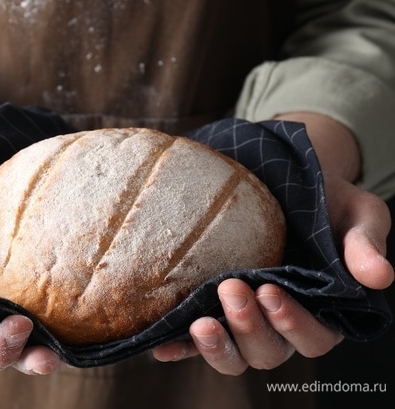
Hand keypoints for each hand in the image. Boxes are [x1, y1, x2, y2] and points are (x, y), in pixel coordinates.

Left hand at [153, 113, 392, 373]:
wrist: (287, 180)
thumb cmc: (329, 200)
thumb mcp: (358, 214)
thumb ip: (366, 244)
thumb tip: (379, 276)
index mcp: (322, 310)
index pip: (314, 336)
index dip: (293, 322)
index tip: (271, 290)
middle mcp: (281, 322)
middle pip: (268, 351)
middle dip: (250, 327)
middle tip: (232, 288)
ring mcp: (245, 319)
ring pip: (235, 355)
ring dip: (217, 347)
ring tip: (200, 323)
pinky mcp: (214, 309)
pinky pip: (196, 342)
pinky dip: (181, 349)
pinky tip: (162, 346)